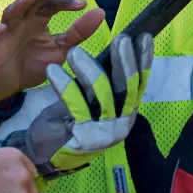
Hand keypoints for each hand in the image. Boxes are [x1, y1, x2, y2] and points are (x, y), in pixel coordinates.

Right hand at [0, 0, 105, 104]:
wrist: (8, 87)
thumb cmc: (33, 64)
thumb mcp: (60, 51)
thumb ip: (78, 34)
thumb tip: (100, 13)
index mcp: (38, 20)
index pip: (52, 4)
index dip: (66, 2)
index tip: (83, 5)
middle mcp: (22, 20)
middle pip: (30, 0)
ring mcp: (4, 30)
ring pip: (10, 11)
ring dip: (19, 4)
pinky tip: (0, 29)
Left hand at [4, 34, 154, 175]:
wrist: (48, 155)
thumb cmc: (71, 124)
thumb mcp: (92, 102)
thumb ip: (103, 83)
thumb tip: (112, 50)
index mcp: (126, 112)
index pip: (140, 83)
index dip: (144, 60)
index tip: (144, 37)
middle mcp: (121, 122)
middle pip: (127, 87)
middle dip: (125, 60)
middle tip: (120, 38)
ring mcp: (105, 131)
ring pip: (103, 93)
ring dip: (89, 68)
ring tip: (73, 52)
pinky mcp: (85, 136)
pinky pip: (76, 104)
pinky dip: (65, 85)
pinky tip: (53, 71)